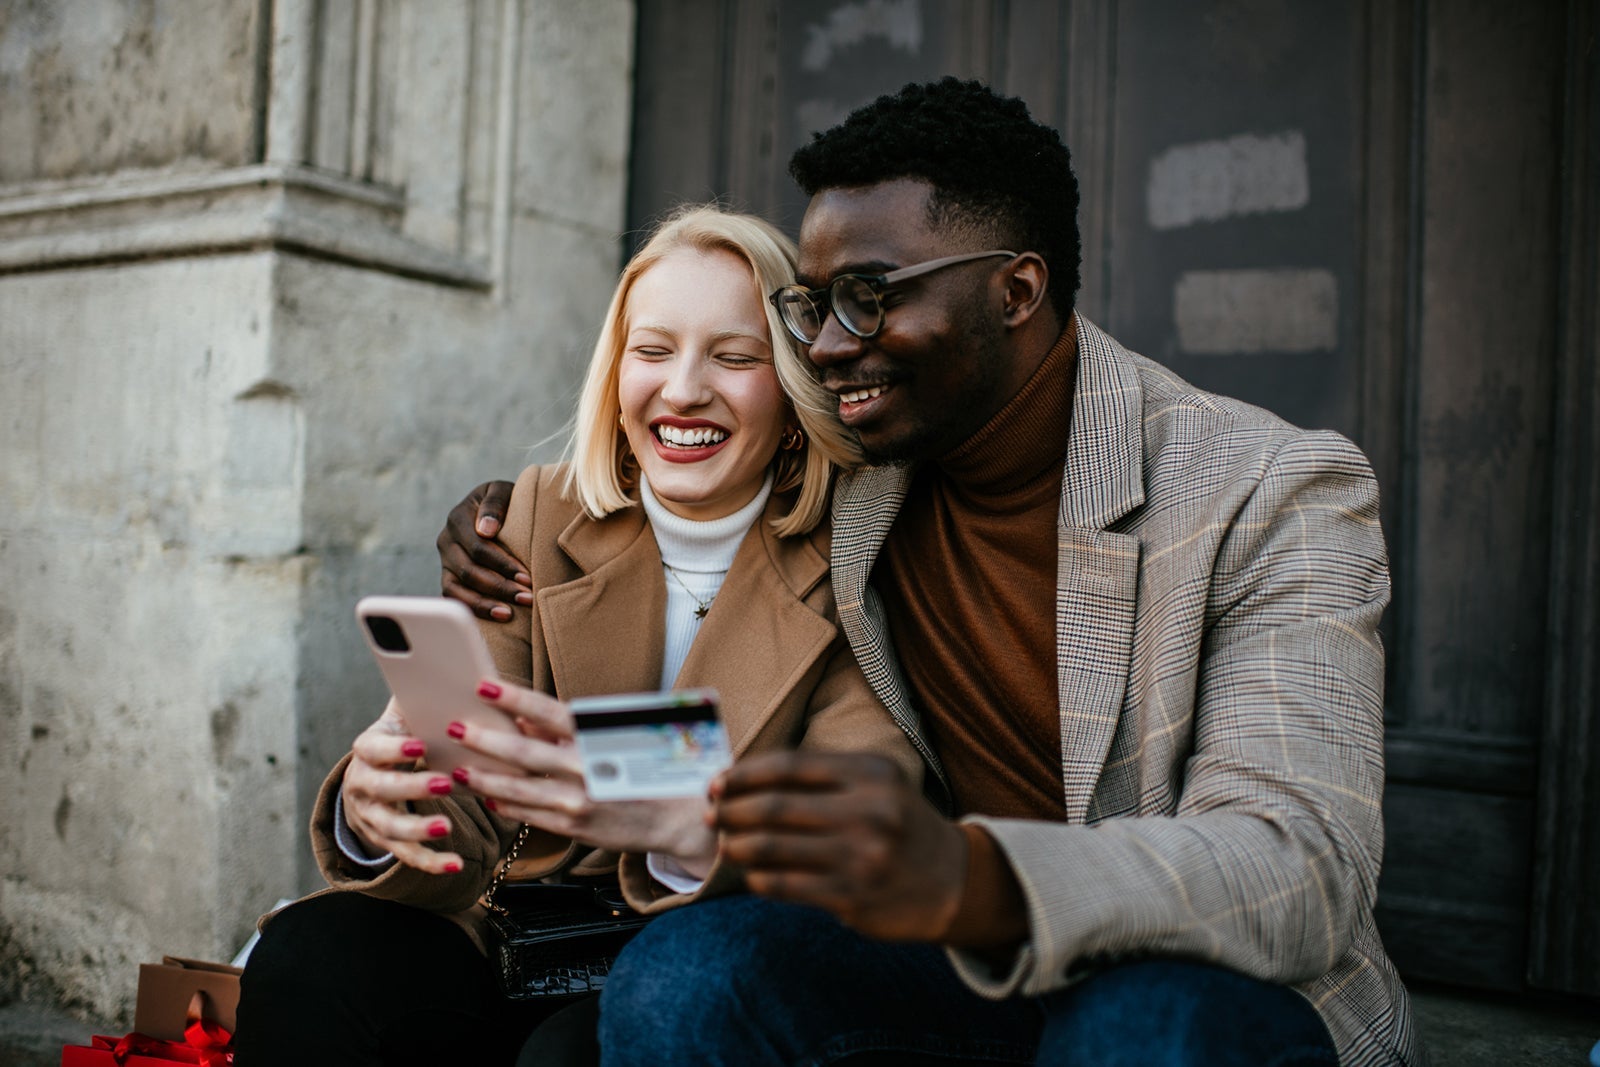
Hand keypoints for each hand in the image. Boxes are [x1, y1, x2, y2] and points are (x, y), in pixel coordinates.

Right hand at [341, 700, 464, 874]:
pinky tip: (457, 864)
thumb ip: (423, 693)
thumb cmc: (402, 734)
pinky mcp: (386, 840)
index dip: (394, 748)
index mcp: (368, 748)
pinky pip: (407, 856)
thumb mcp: (404, 712)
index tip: (420, 746)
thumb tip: (461, 671)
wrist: (373, 774)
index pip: (372, 747)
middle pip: (381, 789)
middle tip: (444, 784)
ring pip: (390, 828)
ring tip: (448, 828)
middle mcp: (362, 784)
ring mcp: (371, 816)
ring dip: (418, 830)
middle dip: (411, 788)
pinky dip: (431, 863)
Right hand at [437, 479, 526, 620]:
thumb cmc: (506, 501)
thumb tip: (486, 530)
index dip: (502, 564)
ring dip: (485, 604)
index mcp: (457, 518)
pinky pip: (454, 599)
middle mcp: (446, 541)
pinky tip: (496, 616)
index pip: (478, 547)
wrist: (498, 510)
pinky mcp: (448, 578)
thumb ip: (495, 504)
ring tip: (510, 614)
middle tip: (527, 598)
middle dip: (499, 587)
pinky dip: (473, 610)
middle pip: (468, 571)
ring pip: (456, 590)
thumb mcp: (502, 491)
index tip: (526, 577)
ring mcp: (444, 562)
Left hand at [450, 681, 717, 872]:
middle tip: (454, 726)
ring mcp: (579, 802)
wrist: (683, 816)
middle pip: (524, 751)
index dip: (514, 699)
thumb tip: (524, 719)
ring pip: (518, 789)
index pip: (548, 712)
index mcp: (598, 738)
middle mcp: (587, 768)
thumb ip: (568, 730)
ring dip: (484, 778)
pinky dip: (506, 807)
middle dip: (484, 739)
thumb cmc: (650, 767)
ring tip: (457, 769)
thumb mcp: (617, 738)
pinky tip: (487, 799)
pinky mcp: (576, 828)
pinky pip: (530, 817)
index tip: (484, 686)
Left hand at [709, 751, 967, 939]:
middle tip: (711, 814)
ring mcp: (862, 857)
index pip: (790, 766)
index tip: (717, 782)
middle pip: (776, 806)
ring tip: (725, 844)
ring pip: (774, 847)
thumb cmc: (898, 823)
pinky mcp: (853, 897)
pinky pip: (785, 885)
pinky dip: (758, 878)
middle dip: (733, 809)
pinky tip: (751, 874)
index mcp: (872, 773)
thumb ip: (822, 777)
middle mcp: (870, 811)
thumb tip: (743, 781)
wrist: (952, 881)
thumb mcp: (876, 784)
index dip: (745, 773)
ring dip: (738, 845)